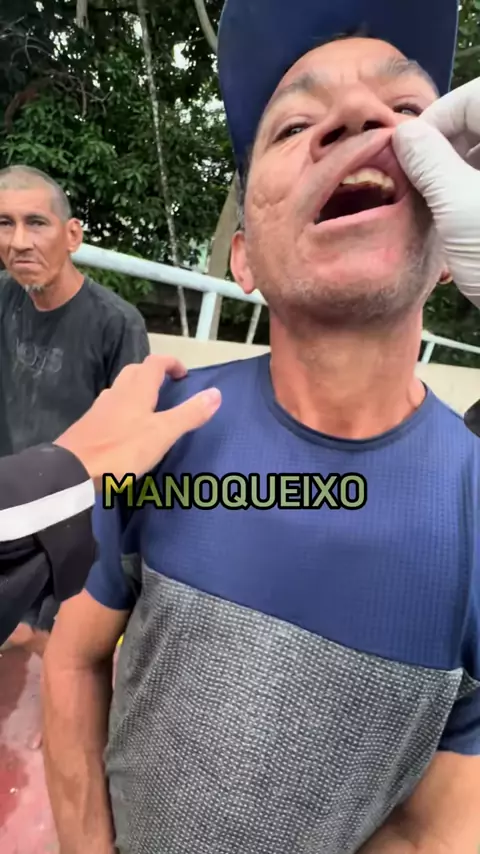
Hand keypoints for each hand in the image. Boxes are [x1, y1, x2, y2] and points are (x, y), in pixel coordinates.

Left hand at [54, 354, 220, 488]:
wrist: (73, 471)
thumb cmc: (122, 450)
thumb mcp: (162, 433)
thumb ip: (189, 414)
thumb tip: (216, 393)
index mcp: (136, 390)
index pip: (155, 363)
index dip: (171, 363)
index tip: (184, 374)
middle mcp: (116, 393)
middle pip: (135, 372)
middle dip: (152, 374)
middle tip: (168, 388)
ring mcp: (99, 409)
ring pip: (121, 390)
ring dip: (136, 391)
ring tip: (149, 408)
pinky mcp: (89, 427)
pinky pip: (110, 409)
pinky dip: (123, 409)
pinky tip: (126, 429)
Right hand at [392, 76, 479, 306]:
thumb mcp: (458, 207)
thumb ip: (429, 162)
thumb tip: (404, 135)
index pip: (476, 97)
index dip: (438, 117)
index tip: (407, 149)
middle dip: (448, 143)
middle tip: (420, 177)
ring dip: (461, 165)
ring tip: (439, 199)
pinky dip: (475, 185)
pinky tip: (461, 212)